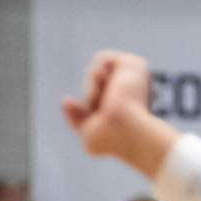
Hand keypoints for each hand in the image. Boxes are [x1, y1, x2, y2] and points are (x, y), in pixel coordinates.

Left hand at [60, 50, 171, 172]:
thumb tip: (66, 100)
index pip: (96, 96)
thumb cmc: (111, 141)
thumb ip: (76, 118)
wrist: (126, 132)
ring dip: (92, 87)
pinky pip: (102, 58)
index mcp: (125, 103)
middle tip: (102, 111)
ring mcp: (133, 76)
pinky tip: (103, 89)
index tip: (96, 120)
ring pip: (96, 70)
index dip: (89, 108)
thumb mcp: (89, 134)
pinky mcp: (134, 64)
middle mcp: (130, 87)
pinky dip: (95, 75)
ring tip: (103, 100)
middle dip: (90, 97)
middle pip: (95, 83)